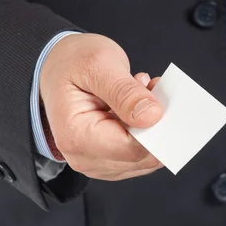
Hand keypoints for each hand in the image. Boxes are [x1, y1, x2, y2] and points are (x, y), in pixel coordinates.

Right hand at [39, 33, 163, 179]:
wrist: (56, 66)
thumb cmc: (71, 63)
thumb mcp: (99, 65)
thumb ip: (125, 92)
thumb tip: (152, 116)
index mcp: (77, 136)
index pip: (131, 148)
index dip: (158, 130)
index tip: (170, 104)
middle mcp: (84, 157)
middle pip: (141, 157)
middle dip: (158, 126)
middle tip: (157, 90)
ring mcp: (97, 162)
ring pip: (145, 159)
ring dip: (154, 127)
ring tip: (143, 92)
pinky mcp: (108, 160)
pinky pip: (140, 155)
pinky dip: (148, 131)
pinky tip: (140, 106)